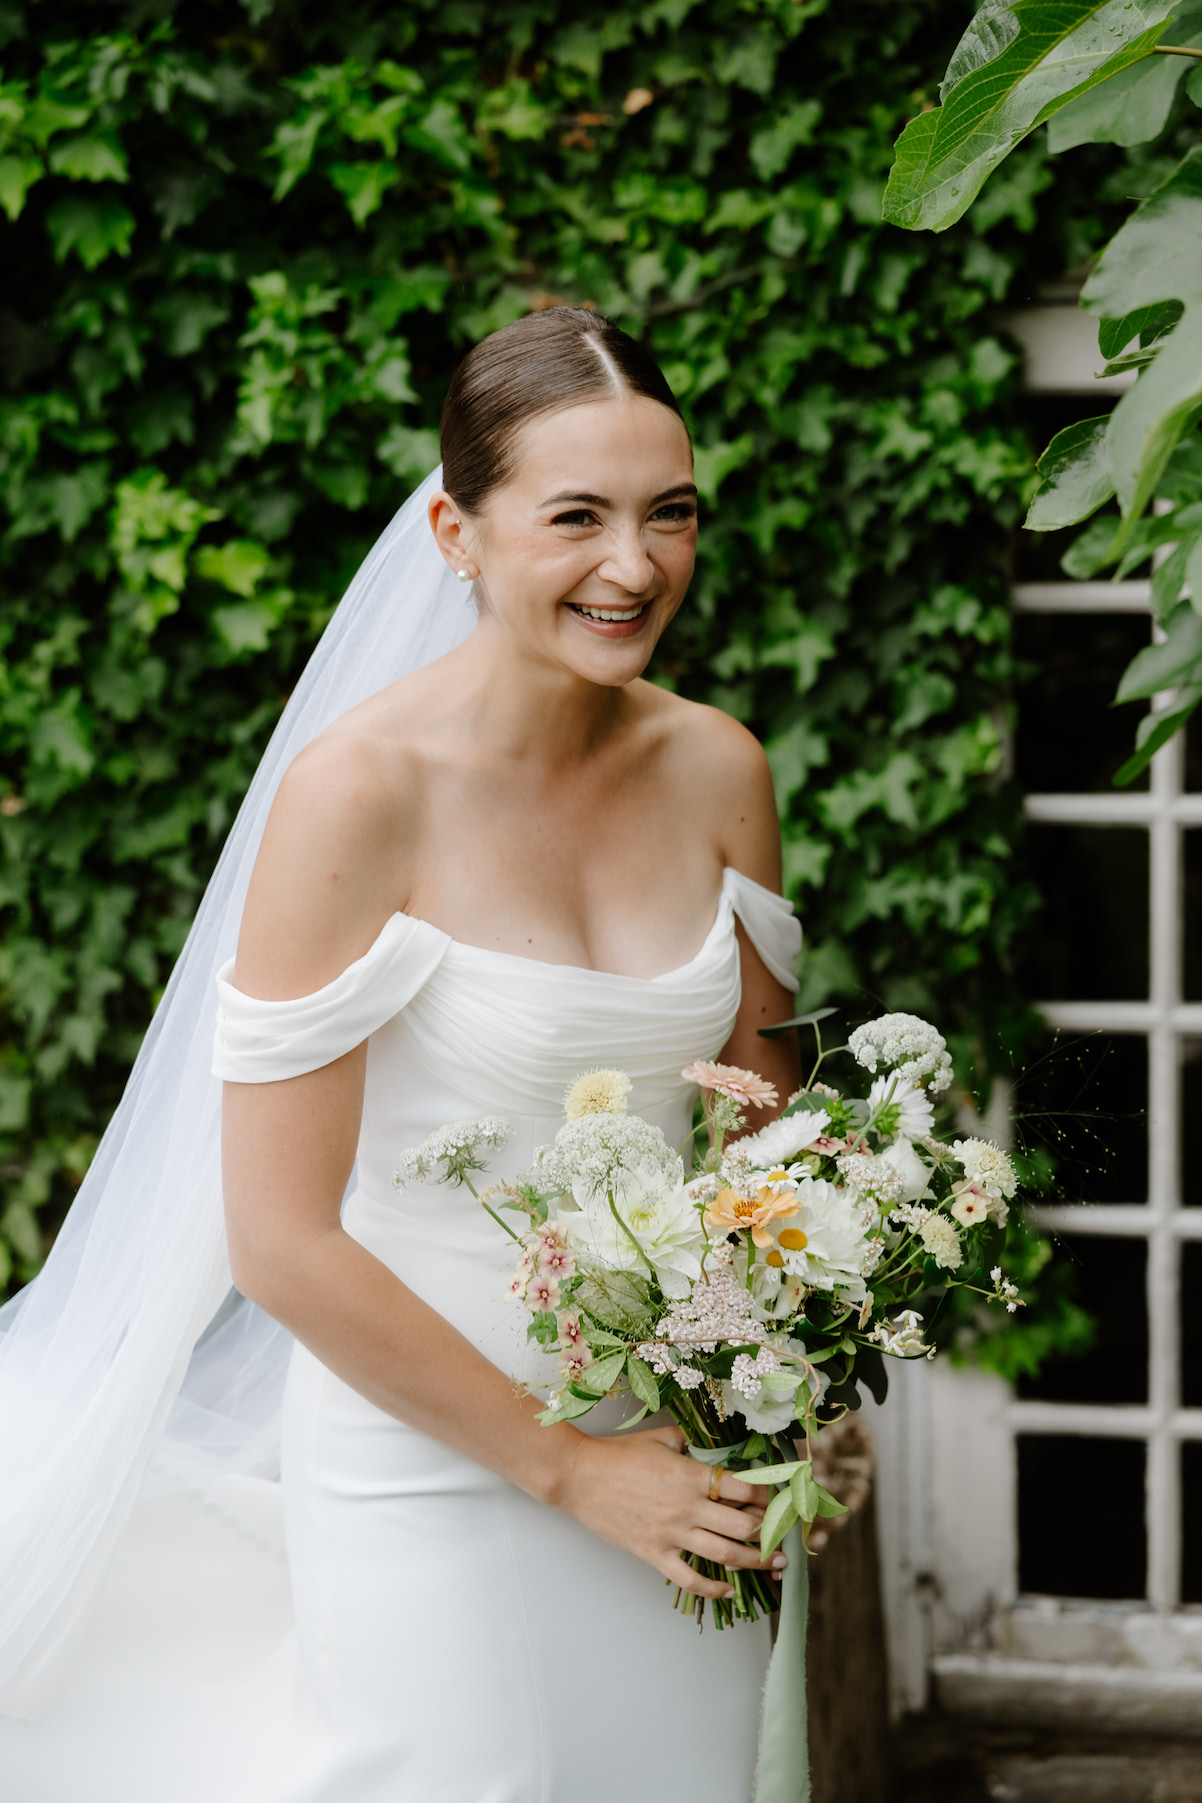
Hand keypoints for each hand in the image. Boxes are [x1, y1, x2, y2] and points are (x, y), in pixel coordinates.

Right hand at [553, 1422, 786, 1599]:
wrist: (579, 1477)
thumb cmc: (619, 1453)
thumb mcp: (662, 1437)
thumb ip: (693, 1443)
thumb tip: (718, 1448)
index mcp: (691, 1475)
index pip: (743, 1488)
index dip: (767, 1496)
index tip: (778, 1500)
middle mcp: (687, 1507)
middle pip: (742, 1526)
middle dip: (769, 1533)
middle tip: (784, 1536)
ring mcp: (671, 1534)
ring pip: (724, 1555)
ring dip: (754, 1562)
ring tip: (774, 1566)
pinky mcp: (654, 1554)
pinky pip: (691, 1579)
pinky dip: (714, 1589)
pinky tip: (729, 1589)